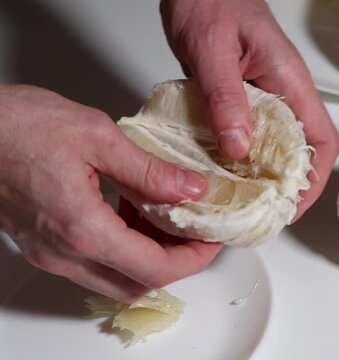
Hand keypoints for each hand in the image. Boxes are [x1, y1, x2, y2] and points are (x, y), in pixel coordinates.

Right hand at [0, 85, 221, 302]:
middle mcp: (64, 252)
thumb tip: (190, 188)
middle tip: (196, 231)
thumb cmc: (15, 125)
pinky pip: (95, 263)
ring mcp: (51, 253)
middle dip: (176, 262)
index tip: (211, 238)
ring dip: (150, 256)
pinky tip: (133, 211)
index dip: (194, 258)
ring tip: (168, 217)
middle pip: (139, 283)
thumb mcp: (97, 136)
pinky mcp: (43, 244)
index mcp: (82, 228)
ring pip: (116, 278)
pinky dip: (123, 247)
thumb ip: (149, 170)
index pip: (155, 269)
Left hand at [160, 0, 338, 219]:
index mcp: (289, 81)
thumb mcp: (210, 49)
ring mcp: (264, 97)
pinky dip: (240, 160)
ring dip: (263, 178)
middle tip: (261, 215)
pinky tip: (220, 174)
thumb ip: (225, 97)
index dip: (314, 179)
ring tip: (241, 204)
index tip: (290, 206)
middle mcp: (283, 93)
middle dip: (288, 188)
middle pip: (303, 151)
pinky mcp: (242, 99)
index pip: (322, 140)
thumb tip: (239, 149)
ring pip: (276, 148)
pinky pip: (250, 136)